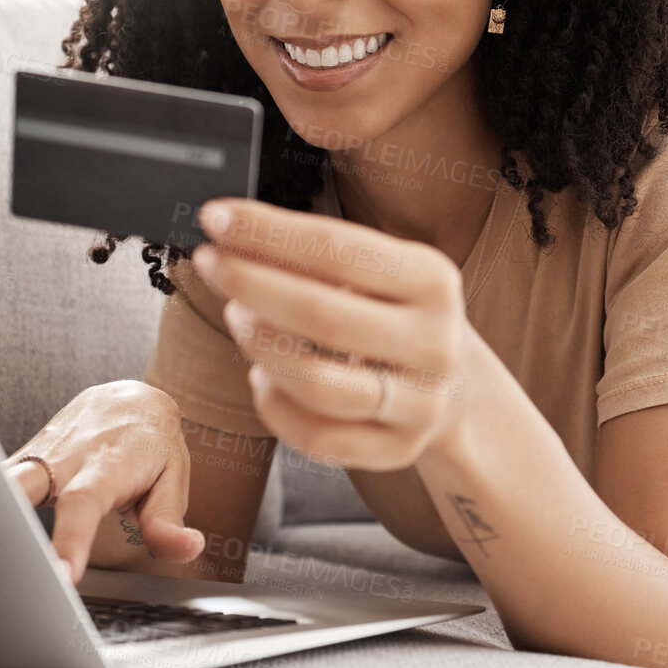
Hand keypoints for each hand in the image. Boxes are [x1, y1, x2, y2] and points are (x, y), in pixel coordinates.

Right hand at [3, 380, 204, 582]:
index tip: (62, 576)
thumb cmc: (150, 443)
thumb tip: (187, 548)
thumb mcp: (173, 476)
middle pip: (19, 487)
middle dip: (3, 522)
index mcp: (102, 467)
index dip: (70, 541)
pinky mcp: (21, 462)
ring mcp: (36, 459)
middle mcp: (62, 461)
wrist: (128, 398)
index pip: (82, 505)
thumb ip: (169, 520)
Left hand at [189, 196, 488, 470]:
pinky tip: (260, 376)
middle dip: (250, 284)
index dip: (269, 233)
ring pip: (317, 385)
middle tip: (210, 264)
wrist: (457, 386)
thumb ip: (317, 258)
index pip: (338, 249)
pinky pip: (317, 437)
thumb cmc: (396, 314)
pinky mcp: (399, 450)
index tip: (217, 217)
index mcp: (433, 281)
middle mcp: (434, 343)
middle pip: (321, 315)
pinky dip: (274, 405)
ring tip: (237, 316)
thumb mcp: (380, 273)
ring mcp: (420, 404)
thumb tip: (235, 233)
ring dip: (259, 346)